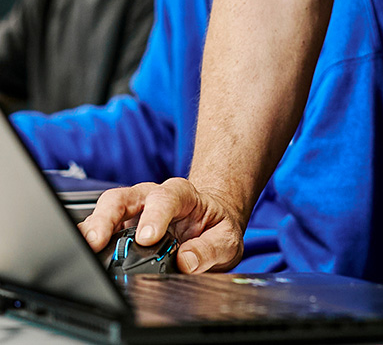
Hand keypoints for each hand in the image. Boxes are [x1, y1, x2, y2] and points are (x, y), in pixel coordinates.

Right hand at [79, 178, 243, 273]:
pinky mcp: (121, 226)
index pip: (165, 197)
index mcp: (181, 195)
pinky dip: (90, 236)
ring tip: (84, 247)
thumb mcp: (226, 240)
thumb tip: (187, 261)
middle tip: (98, 240)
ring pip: (107, 208)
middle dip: (108, 216)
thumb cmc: (216, 226)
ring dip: (93, 226)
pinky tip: (82, 250)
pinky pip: (101, 226)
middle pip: (125, 197)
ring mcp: (133, 210)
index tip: (148, 238)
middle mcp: (152, 197)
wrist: (210, 220)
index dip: (155, 215)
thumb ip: (210, 249)